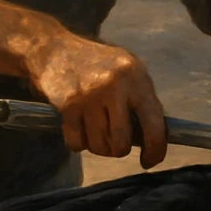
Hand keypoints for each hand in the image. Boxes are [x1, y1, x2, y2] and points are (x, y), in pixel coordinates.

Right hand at [26, 32, 167, 167]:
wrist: (56, 49)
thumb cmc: (98, 64)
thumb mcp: (129, 72)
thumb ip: (142, 101)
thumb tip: (155, 140)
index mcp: (136, 78)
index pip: (154, 124)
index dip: (155, 150)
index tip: (149, 161)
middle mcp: (114, 86)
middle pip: (122, 142)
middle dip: (118, 149)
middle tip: (114, 141)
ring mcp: (89, 96)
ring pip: (99, 146)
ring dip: (98, 146)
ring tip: (96, 130)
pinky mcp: (67, 106)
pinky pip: (76, 143)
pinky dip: (78, 143)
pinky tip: (79, 127)